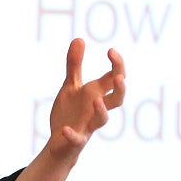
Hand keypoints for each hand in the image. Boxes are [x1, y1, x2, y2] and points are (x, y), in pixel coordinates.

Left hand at [46, 38, 126, 162]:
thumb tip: (79, 38)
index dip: (117, 65)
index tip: (110, 50)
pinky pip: (77, 139)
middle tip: (119, 76)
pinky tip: (64, 129)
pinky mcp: (76, 140)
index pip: (114, 78)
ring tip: (96, 99)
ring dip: (101, 110)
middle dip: (120, 89)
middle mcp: (97, 109)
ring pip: (103, 120)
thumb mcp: (70, 86)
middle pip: (117, 99)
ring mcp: (88, 125)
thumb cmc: (70, 112)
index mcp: (96, 94)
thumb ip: (75, 65)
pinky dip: (72, 134)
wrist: (59, 142)